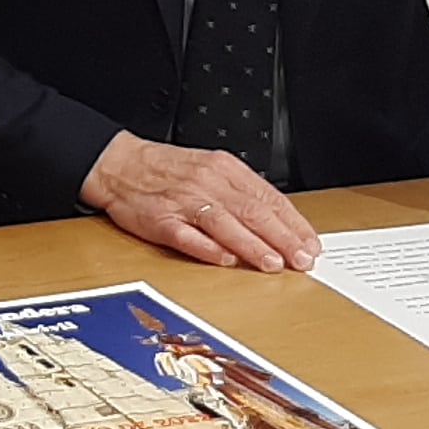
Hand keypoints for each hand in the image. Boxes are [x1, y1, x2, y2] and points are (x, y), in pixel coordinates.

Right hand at [79, 133, 318, 270]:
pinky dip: (207, 248)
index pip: (267, 197)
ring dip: (251, 245)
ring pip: (224, 223)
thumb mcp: (211, 169)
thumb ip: (242, 193)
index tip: (310, 243)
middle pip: (251, 211)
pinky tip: (224, 260)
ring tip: (273, 263)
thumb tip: (278, 223)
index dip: (292, 223)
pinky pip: (186, 236)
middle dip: (282, 238)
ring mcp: (183, 202)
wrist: (119, 164)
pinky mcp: (160, 220)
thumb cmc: (167, 170)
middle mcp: (207, 183)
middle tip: (302, 259)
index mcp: (223, 168)